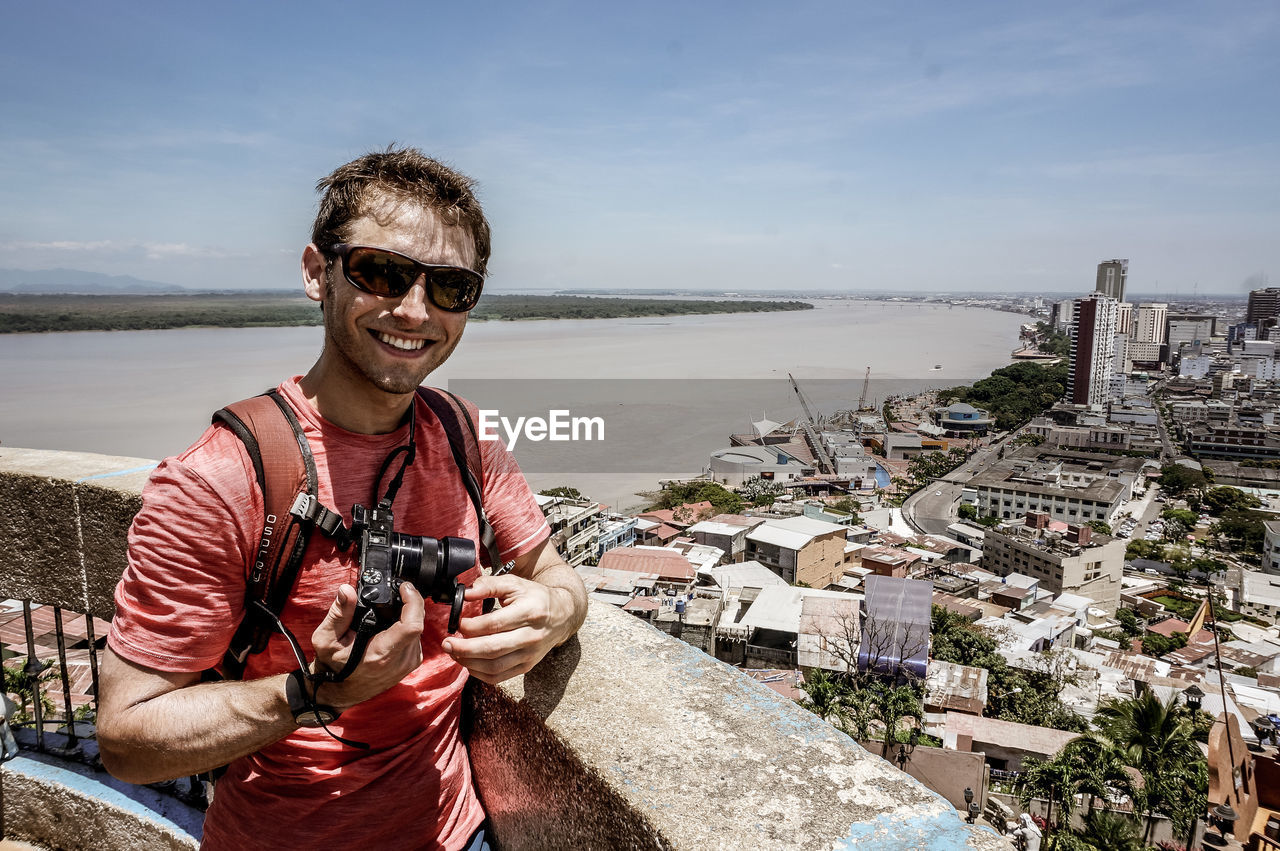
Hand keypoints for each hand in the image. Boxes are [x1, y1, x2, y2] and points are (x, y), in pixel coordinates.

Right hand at [310, 583, 425, 709]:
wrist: (340, 691)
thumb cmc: (332, 666)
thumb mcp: (326, 639)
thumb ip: (338, 613)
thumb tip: (347, 591)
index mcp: (382, 654)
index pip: (412, 625)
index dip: (413, 601)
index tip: (403, 587)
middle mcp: (400, 660)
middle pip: (418, 621)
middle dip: (410, 602)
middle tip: (397, 590)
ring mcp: (408, 663)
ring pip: (419, 627)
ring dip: (410, 613)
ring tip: (394, 605)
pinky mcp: (411, 663)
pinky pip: (417, 636)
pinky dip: (408, 624)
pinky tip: (394, 621)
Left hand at [441, 574, 572, 683]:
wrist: (562, 615)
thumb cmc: (535, 598)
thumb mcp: (515, 584)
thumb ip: (490, 585)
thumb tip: (467, 593)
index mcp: (530, 613)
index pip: (494, 624)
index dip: (471, 626)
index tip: (457, 623)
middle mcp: (532, 636)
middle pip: (492, 649)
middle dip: (464, 649)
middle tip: (446, 643)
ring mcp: (530, 655)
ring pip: (494, 667)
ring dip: (468, 662)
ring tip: (454, 652)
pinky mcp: (527, 667)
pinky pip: (499, 677)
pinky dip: (479, 673)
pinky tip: (468, 662)